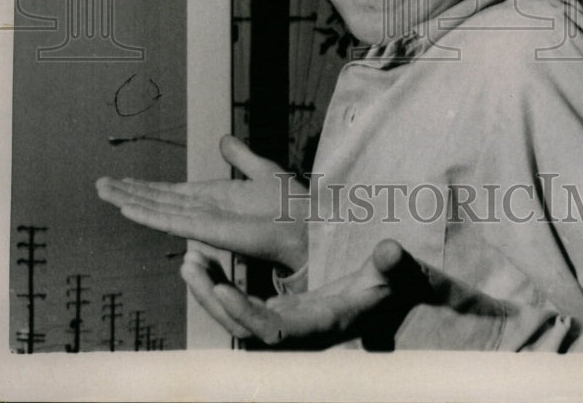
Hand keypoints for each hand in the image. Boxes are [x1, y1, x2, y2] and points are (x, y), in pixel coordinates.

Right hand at [96, 135, 307, 270]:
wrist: (305, 222)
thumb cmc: (290, 203)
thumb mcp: (261, 170)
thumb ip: (240, 156)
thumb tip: (223, 139)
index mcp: (213, 198)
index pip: (171, 193)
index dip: (146, 187)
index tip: (122, 180)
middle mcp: (202, 211)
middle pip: (157, 202)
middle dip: (129, 192)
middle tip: (99, 184)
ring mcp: (202, 221)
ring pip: (158, 210)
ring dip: (130, 200)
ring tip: (103, 191)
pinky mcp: (206, 230)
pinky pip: (171, 222)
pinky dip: (148, 215)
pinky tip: (127, 207)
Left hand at [180, 239, 434, 350]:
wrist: (388, 299)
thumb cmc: (391, 287)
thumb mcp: (393, 274)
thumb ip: (390, 264)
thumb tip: (391, 249)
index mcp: (320, 326)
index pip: (275, 332)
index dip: (248, 315)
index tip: (223, 290)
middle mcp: (297, 333)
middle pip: (244, 330)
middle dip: (214, 301)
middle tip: (190, 264)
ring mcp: (284, 324)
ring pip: (236, 320)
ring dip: (209, 293)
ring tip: (189, 260)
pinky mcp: (278, 313)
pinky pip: (240, 307)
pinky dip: (220, 287)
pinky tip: (206, 258)